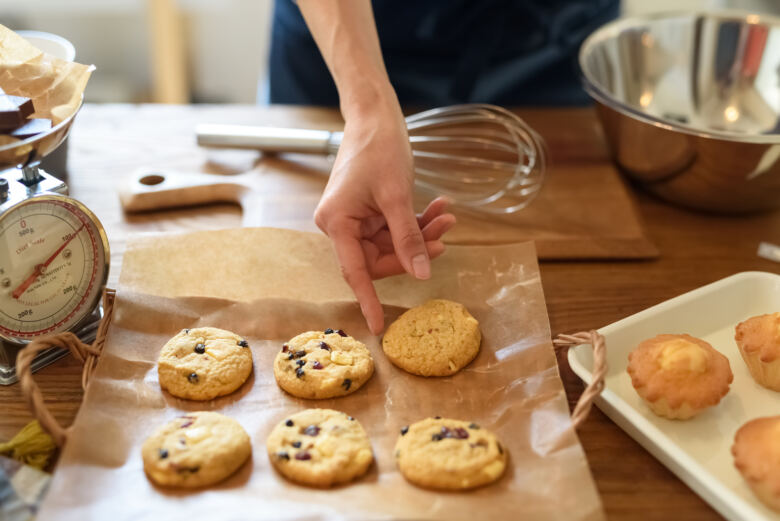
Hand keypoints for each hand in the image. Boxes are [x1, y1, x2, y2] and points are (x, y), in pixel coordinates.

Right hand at [315, 103, 455, 334]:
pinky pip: (395, 228)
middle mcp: (342, 225)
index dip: (369, 300)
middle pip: (380, 258)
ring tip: (447, 216)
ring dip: (422, 233)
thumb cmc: (379, 148)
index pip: (355, 272)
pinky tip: (439, 209)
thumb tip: (421, 274)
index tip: (379, 326)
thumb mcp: (398, 197)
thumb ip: (408, 238)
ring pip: (393, 243)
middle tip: (445, 236)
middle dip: (415, 249)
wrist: (375, 115)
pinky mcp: (369, 211)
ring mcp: (356, 219)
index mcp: (337, 223)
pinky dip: (417, 222)